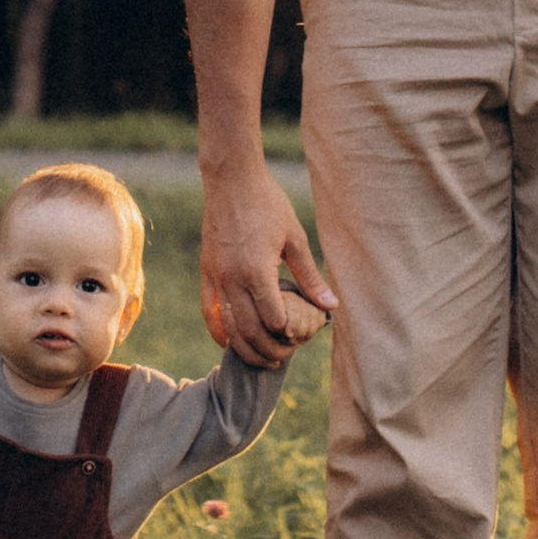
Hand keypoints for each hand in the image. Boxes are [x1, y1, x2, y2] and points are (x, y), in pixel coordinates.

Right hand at [199, 155, 335, 368]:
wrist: (232, 180)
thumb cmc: (269, 204)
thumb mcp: (295, 238)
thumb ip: (310, 276)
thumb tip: (331, 306)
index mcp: (258, 271)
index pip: (273, 318)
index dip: (287, 332)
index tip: (299, 336)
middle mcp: (233, 278)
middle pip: (249, 330)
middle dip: (268, 349)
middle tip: (283, 358)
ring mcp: (216, 276)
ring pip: (229, 325)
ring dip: (245, 347)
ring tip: (261, 358)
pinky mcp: (207, 271)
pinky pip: (208, 310)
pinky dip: (218, 330)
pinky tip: (229, 342)